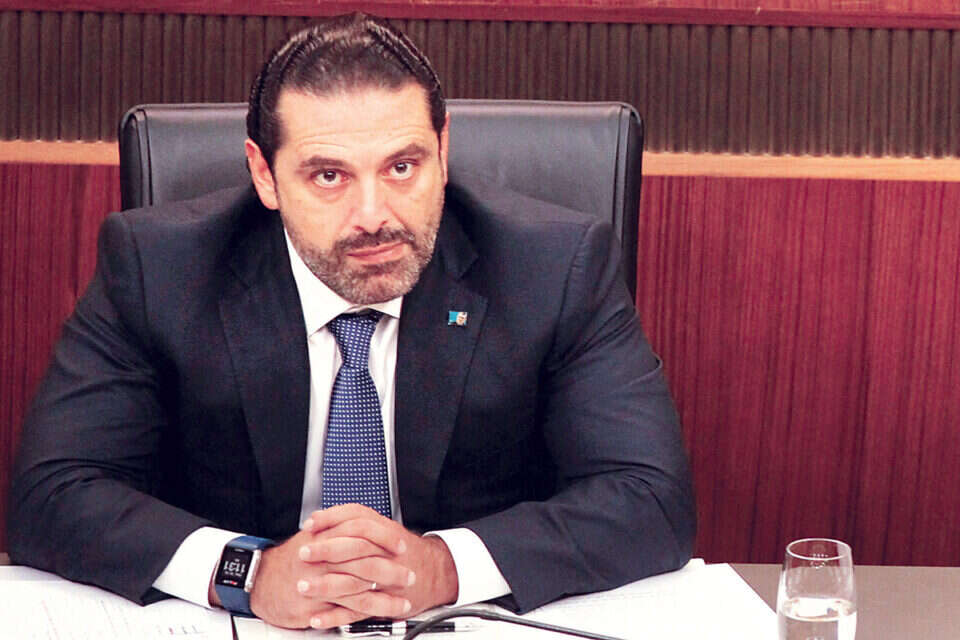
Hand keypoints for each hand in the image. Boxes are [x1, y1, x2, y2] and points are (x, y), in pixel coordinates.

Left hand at [297, 504, 458, 627]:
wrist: (438, 572)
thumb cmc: (407, 552)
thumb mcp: (387, 531)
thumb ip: (361, 525)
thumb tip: (326, 519)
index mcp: (384, 532)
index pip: (356, 518)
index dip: (331, 519)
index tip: (311, 524)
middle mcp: (384, 554)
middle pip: (353, 547)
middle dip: (325, 550)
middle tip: (303, 553)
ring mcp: (384, 580)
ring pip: (353, 581)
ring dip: (325, 585)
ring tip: (304, 587)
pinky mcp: (382, 603)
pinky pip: (356, 611)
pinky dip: (335, 616)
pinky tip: (317, 617)